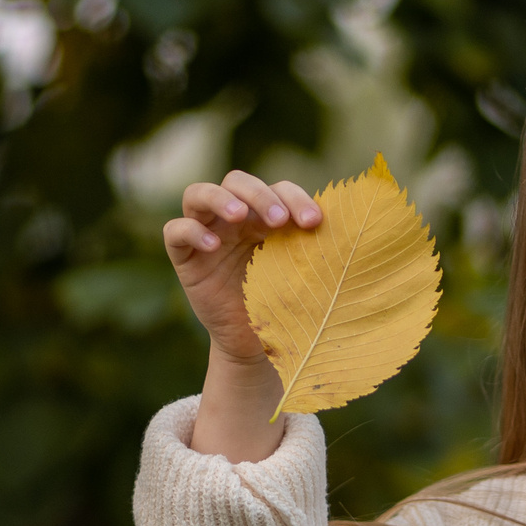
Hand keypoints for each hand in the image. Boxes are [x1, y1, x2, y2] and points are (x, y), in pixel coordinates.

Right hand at [164, 170, 323, 364]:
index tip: (314, 223)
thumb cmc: (282, 305)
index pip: (277, 189)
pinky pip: (175, 231)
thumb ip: (312, 251)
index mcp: (264, 216)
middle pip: (236, 181)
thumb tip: (349, 234)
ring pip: (198, 194)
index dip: (295, 198)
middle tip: (278, 220)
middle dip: (259, 195)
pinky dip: (191, 231)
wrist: (254, 344)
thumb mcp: (300, 276)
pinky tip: (212, 246)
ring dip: (221, 199)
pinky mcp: (184, 257)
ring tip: (240, 216)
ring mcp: (206, 233)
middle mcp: (233, 219)